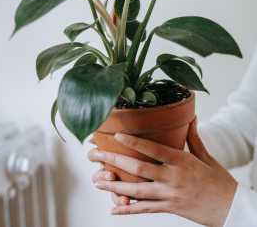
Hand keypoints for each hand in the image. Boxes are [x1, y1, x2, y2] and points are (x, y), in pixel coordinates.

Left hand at [88, 117, 237, 226]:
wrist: (231, 209)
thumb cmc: (219, 180)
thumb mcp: (206, 156)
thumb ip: (193, 137)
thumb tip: (192, 117)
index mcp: (181, 162)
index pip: (154, 150)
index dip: (135, 143)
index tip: (117, 135)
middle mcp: (173, 178)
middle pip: (140, 170)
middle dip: (116, 161)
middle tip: (98, 155)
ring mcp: (170, 196)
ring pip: (138, 191)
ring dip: (117, 187)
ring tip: (99, 182)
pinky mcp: (169, 209)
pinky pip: (146, 210)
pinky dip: (129, 210)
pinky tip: (114, 210)